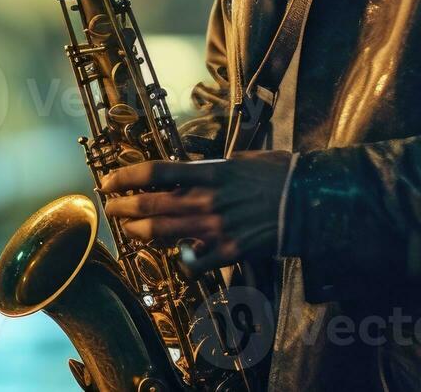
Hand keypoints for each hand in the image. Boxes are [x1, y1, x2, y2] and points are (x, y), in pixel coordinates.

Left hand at [99, 150, 294, 273]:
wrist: (311, 202)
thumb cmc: (280, 175)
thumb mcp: (243, 158)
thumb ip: (214, 168)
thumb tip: (195, 171)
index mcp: (210, 172)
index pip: (155, 172)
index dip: (126, 177)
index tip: (109, 181)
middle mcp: (206, 200)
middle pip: (150, 204)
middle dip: (123, 206)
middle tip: (110, 207)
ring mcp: (215, 228)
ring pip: (162, 233)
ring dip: (139, 231)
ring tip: (129, 229)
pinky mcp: (228, 251)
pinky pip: (192, 262)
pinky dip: (179, 260)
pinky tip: (175, 256)